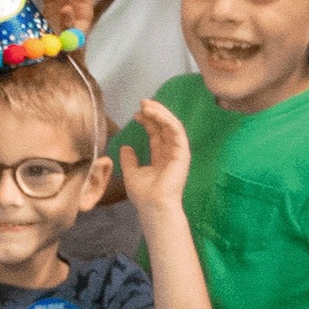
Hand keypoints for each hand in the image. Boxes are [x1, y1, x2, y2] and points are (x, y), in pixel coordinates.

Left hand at [116, 98, 189, 213]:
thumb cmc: (144, 194)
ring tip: (146, 104)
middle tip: (142, 102)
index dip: (147, 122)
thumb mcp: (131, 173)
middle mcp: (171, 153)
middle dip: (155, 113)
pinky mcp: (182, 153)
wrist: (153, 205)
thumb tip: (125, 147)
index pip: (156, 134)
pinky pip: (176, 131)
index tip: (136, 113)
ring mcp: (178, 153)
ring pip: (172, 126)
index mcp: (161, 158)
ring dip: (160, 113)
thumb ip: (129, 160)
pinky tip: (154, 113)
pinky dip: (166, 120)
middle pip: (164, 127)